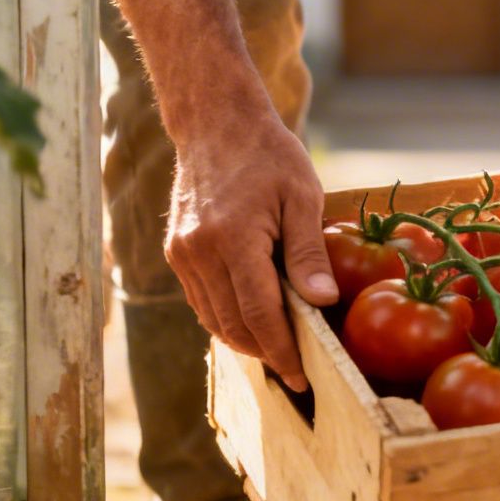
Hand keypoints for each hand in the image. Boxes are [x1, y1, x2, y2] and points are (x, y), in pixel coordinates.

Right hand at [164, 99, 337, 390]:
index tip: (302, 377)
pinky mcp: (176, 253)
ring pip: (213, 320)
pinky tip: (253, 320)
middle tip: (298, 369)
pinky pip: (202, 302)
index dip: (282, 351)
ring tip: (279, 349)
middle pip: (233, 325)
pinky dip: (226, 318)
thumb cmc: (268, 154)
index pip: (259, 314)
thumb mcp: (302, 197)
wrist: (215, 122)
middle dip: (266, 353)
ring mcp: (182, 254)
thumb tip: (322, 304)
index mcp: (233, 238)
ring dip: (245, 340)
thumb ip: (309, 254)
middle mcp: (199, 252)